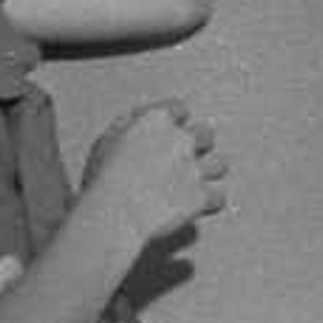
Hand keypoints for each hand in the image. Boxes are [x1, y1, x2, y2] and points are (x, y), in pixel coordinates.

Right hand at [81, 97, 226, 259]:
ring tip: (192, 185)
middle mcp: (181, 139)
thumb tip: (143, 123)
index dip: (175, 123)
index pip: (179, 108)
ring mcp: (194, 168)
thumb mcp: (107, 142)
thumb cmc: (102, 181)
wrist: (112, 214)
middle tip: (183, 162)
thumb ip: (130, 128)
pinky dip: (209, 203)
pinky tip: (196, 207)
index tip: (168, 135)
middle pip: (206, 134)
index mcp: (155, 119)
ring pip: (220, 164)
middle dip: (198, 146)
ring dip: (208, 173)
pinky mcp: (201, 197)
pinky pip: (219, 198)